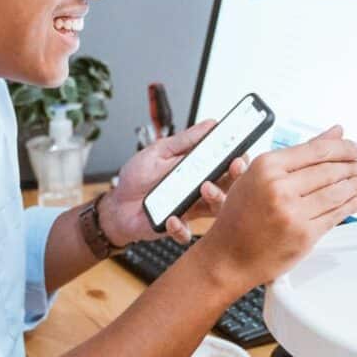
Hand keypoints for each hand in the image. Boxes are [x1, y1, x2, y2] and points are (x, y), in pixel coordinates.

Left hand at [98, 120, 248, 246]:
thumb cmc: (138, 178)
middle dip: (237, 176)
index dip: (239, 158)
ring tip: (205, 188)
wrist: (116, 204)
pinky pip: (187, 233)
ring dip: (216, 198)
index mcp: (199, 170)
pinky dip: (180, 227)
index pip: (228, 164)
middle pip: (231, 186)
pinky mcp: (177, 228)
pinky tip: (171, 218)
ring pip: (217, 210)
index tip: (240, 151)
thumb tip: (210, 124)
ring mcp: (191, 210)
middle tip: (233, 167)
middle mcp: (200, 190)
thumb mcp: (159, 152)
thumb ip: (185, 141)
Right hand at [195, 125, 356, 292]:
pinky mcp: (304, 235)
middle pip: (329, 170)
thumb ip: (299, 153)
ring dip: (356, 185)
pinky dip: (352, 205)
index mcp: (266, 167)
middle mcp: (279, 188)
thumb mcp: (260, 175)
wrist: (229, 256)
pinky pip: (336, 215)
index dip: (343, 148)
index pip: (316, 150)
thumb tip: (334, 133)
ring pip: (336, 193)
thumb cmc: (240, 216)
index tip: (355, 148)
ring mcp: (293, 213)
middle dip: (351, 166)